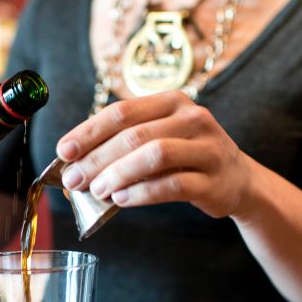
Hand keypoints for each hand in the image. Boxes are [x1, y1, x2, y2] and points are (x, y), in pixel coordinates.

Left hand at [55, 91, 251, 218]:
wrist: (237, 180)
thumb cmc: (186, 157)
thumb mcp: (159, 138)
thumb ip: (123, 144)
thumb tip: (75, 164)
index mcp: (172, 101)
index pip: (122, 112)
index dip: (89, 131)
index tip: (64, 151)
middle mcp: (192, 118)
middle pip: (134, 134)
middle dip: (97, 158)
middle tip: (73, 179)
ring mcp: (207, 148)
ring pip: (155, 155)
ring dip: (119, 173)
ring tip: (96, 190)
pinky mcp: (214, 181)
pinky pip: (173, 185)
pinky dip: (142, 193)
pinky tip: (121, 200)